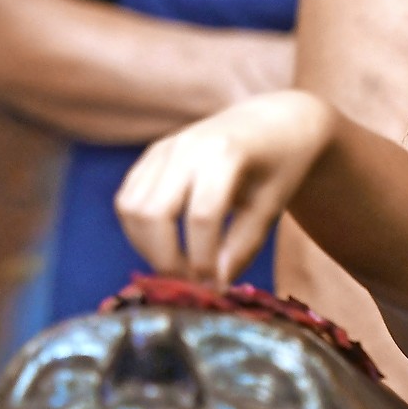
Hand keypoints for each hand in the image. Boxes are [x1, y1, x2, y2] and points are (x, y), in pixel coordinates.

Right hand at [116, 91, 333, 284]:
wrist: (272, 122)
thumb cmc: (279, 166)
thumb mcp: (272, 206)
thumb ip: (244, 245)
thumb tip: (215, 284)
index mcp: (225, 154)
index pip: (201, 216)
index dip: (203, 259)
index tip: (215, 286)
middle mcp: (187, 147)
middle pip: (153, 214)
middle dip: (166, 259)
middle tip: (192, 283)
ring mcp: (164, 149)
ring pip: (131, 208)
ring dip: (147, 247)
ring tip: (180, 267)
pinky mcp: (151, 156)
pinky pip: (128, 199)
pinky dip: (140, 231)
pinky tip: (168, 246)